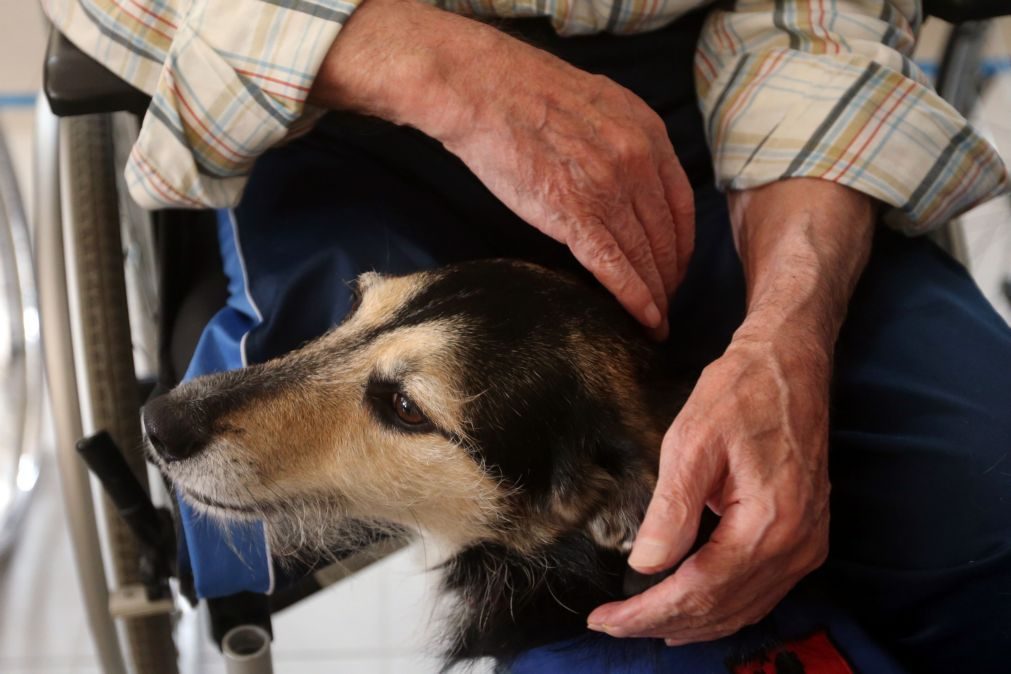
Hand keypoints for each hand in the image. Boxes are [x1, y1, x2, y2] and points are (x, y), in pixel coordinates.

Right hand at [310, 0, 694, 336]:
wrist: (484, 89)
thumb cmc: (528, 92)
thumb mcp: (600, 102)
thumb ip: (625, 137)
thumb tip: (632, 172)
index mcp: (648, 133)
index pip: (681, 204)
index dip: (683, 243)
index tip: (677, 265)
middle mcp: (638, 162)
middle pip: (668, 235)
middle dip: (670, 276)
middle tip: (667, 301)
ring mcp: (608, 190)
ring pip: (645, 256)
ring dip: (656, 295)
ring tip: (657, 322)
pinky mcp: (574, 214)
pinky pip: (615, 266)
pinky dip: (635, 299)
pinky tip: (645, 320)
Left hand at [587, 329, 831, 642]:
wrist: (790, 365)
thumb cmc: (740, 394)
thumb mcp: (691, 442)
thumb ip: (671, 509)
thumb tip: (645, 565)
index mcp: (768, 524)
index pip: (699, 592)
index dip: (647, 612)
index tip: (604, 619)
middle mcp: (796, 546)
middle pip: (721, 609)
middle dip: (661, 622)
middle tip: (612, 625)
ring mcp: (807, 545)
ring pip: (744, 609)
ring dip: (692, 622)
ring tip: (642, 623)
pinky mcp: (806, 537)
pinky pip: (761, 592)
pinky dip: (723, 607)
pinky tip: (692, 608)